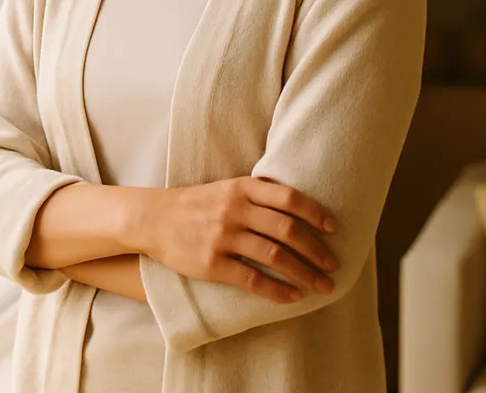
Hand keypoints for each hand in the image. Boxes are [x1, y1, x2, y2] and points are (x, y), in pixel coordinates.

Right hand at [142, 177, 338, 303]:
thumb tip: (300, 205)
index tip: (333, 228)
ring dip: (305, 274)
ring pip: (275, 257)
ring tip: (323, 285)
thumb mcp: (225, 188)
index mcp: (240, 188)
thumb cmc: (195, 204)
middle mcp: (233, 210)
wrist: (152, 219)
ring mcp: (222, 237)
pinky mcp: (211, 263)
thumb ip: (257, 193)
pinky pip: (252, 280)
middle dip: (316, 250)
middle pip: (287, 230)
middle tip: (333, 265)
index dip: (315, 213)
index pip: (288, 198)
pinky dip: (277, 290)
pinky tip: (293, 296)